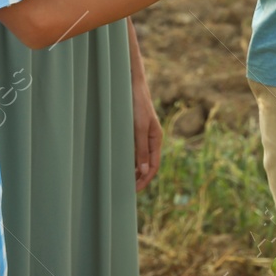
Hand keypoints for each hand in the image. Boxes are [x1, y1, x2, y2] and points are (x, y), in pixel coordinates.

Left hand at [131, 67, 161, 192]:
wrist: (132, 85)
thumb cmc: (137, 104)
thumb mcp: (139, 128)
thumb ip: (141, 149)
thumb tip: (145, 170)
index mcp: (156, 139)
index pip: (153, 166)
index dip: (145, 179)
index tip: (134, 190)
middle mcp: (151, 139)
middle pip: (147, 164)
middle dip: (139, 177)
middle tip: (126, 189)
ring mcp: (142, 135)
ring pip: (140, 158)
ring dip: (133, 169)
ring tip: (121, 180)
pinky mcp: (134, 130)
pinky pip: (133, 149)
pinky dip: (129, 159)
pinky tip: (119, 163)